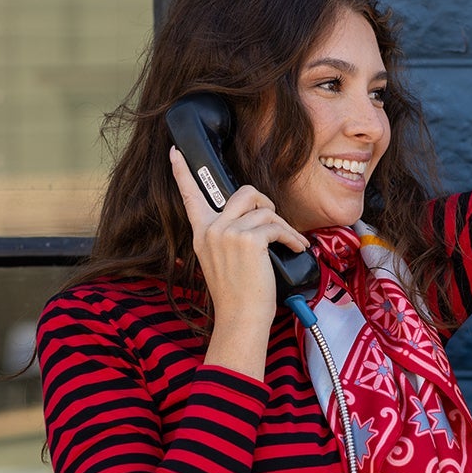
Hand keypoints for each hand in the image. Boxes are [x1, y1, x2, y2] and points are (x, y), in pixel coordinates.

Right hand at [169, 146, 310, 379]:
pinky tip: (296, 248)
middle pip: (244, 193)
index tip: (175, 153)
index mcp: (201, 234)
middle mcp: (211, 230)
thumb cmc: (237, 296)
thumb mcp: (221, 262)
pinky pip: (277, 226)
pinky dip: (291, 237)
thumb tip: (252, 220)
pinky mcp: (248, 240)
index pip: (189, 197)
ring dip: (283, 225)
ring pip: (265, 210)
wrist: (240, 319)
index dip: (181, 173)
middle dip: (266, 203)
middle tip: (274, 222)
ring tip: (289, 243)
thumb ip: (227, 238)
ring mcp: (228, 233)